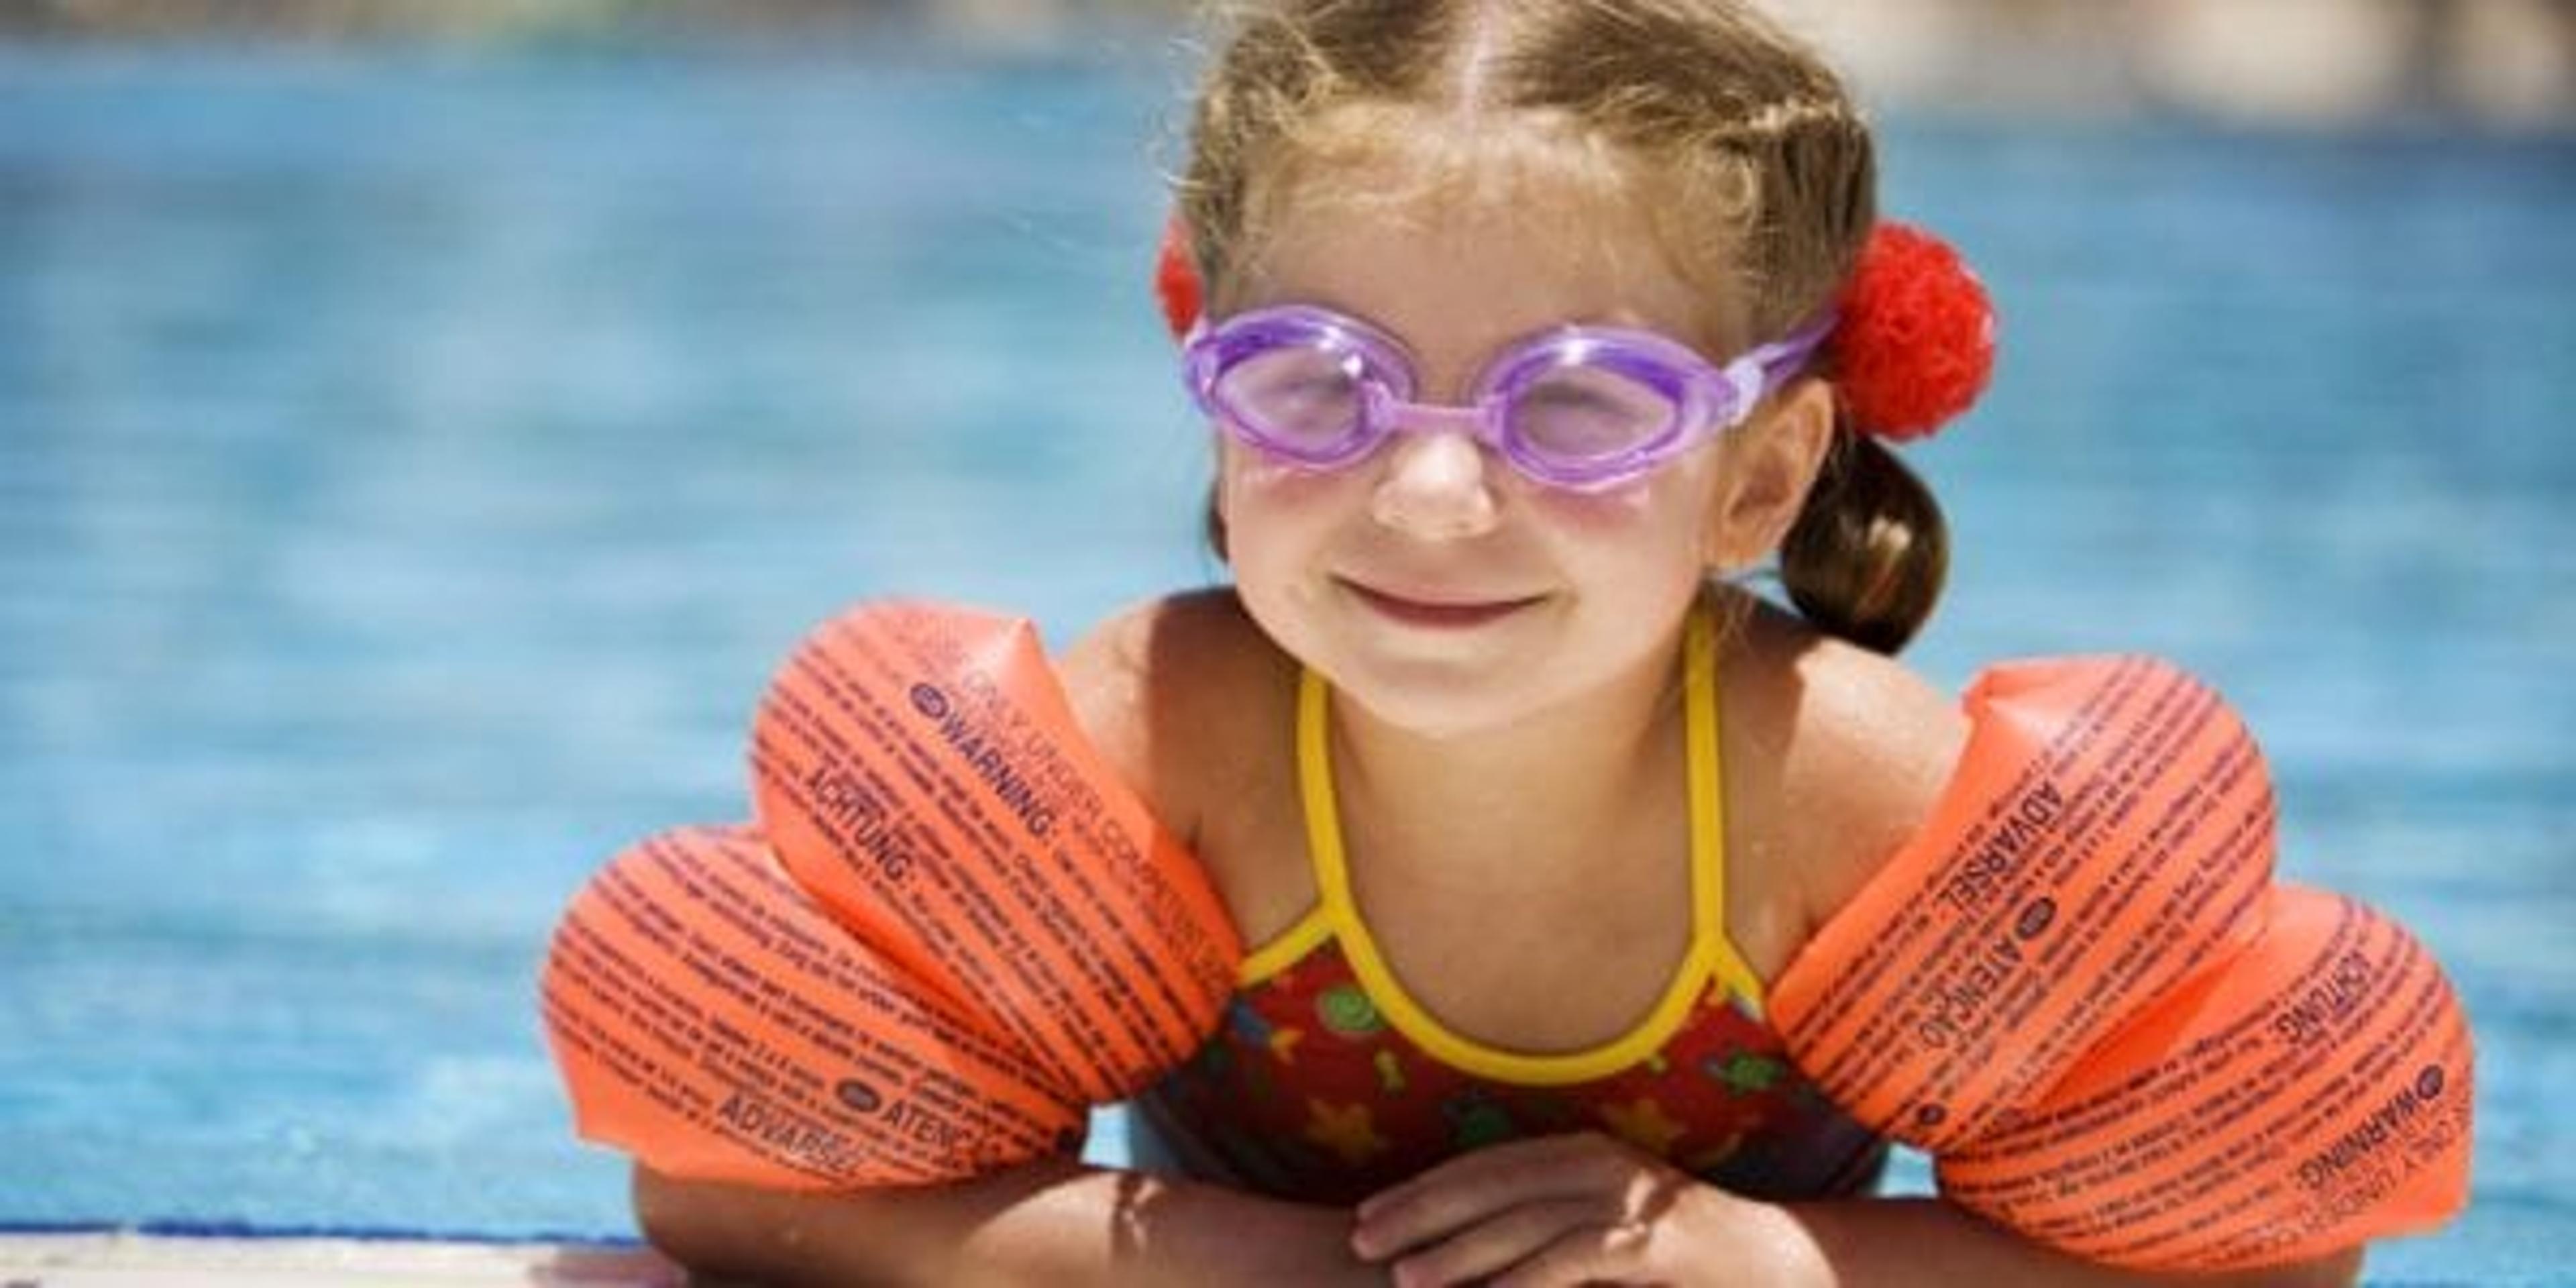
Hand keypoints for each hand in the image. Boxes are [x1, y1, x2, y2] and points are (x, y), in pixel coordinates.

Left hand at [1349, 1132, 1801, 1287]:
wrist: (1781, 1266)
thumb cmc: (1681, 1262)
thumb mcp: (1606, 1231)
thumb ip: (1547, 1230)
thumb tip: (1467, 1255)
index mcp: (1582, 1154)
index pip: (1485, 1168)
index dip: (1423, 1190)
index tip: (1368, 1214)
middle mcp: (1599, 1165)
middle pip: (1490, 1186)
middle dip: (1420, 1214)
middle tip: (1361, 1241)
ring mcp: (1628, 1201)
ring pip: (1523, 1223)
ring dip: (1458, 1252)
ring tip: (1403, 1278)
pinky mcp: (1652, 1244)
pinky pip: (1574, 1260)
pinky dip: (1525, 1281)